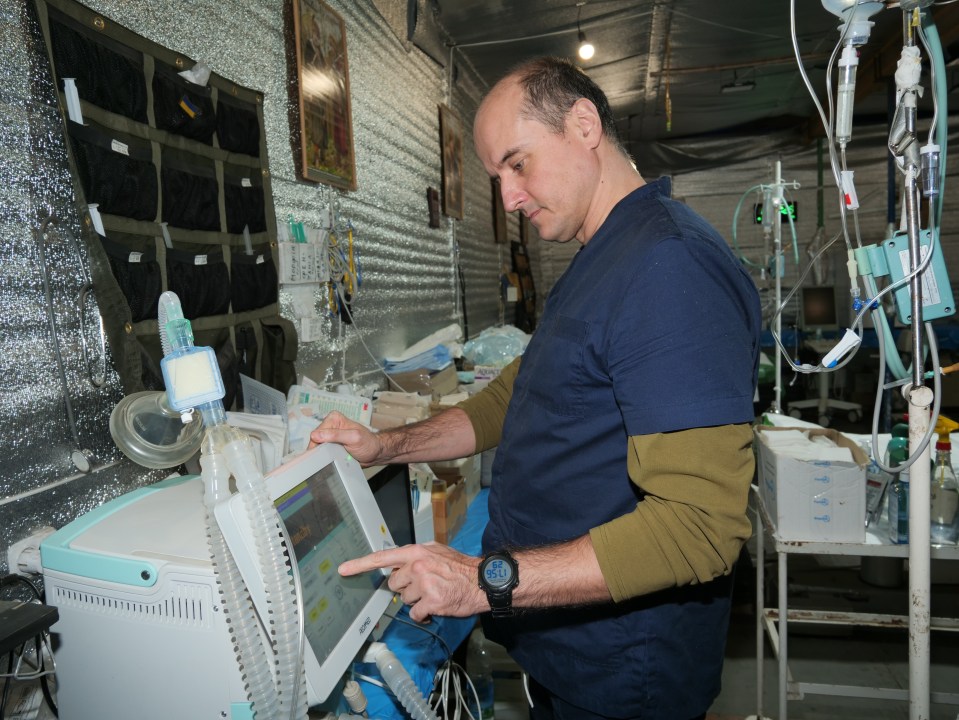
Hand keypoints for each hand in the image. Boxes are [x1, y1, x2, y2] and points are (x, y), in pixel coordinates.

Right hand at [309, 410, 381, 464]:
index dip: (318, 444)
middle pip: (315, 440)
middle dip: (320, 450)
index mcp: (334, 418)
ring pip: (317, 447)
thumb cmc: (368, 444)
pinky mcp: (331, 444)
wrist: (374, 453)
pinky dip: (325, 457)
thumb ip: (336, 435)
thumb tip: (316, 435)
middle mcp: (330, 425)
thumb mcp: (354, 438)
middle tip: (330, 457)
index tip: (324, 453)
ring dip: (322, 454)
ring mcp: (330, 435)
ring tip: (332, 458)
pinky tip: (331, 459)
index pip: (317, 432)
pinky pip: (321, 451)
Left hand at [339, 543, 483, 622]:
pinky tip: (436, 605)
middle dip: (405, 587)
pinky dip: (423, 613)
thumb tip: (397, 565)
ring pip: (404, 599)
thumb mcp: (436, 551)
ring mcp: (423, 584)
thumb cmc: (459, 568)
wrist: (482, 581)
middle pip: (394, 584)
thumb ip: (415, 557)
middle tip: (424, 584)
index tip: (343, 570)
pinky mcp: (431, 602)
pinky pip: (415, 613)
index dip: (360, 565)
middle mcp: (417, 566)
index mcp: (416, 552)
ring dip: (416, 600)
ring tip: (433, 592)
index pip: (382, 558)